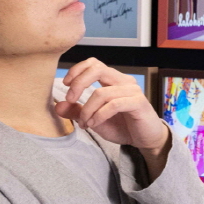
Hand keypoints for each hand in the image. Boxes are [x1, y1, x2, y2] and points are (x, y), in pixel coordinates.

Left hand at [55, 59, 170, 173]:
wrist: (145, 140)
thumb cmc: (122, 126)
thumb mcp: (94, 119)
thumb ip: (77, 112)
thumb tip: (58, 105)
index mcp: (113, 80)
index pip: (94, 64)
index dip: (77, 70)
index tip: (66, 85)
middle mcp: (124, 81)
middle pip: (98, 69)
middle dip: (79, 83)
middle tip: (70, 99)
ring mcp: (133, 91)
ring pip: (102, 92)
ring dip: (87, 109)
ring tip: (85, 123)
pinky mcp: (139, 103)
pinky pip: (114, 104)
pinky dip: (99, 115)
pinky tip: (94, 123)